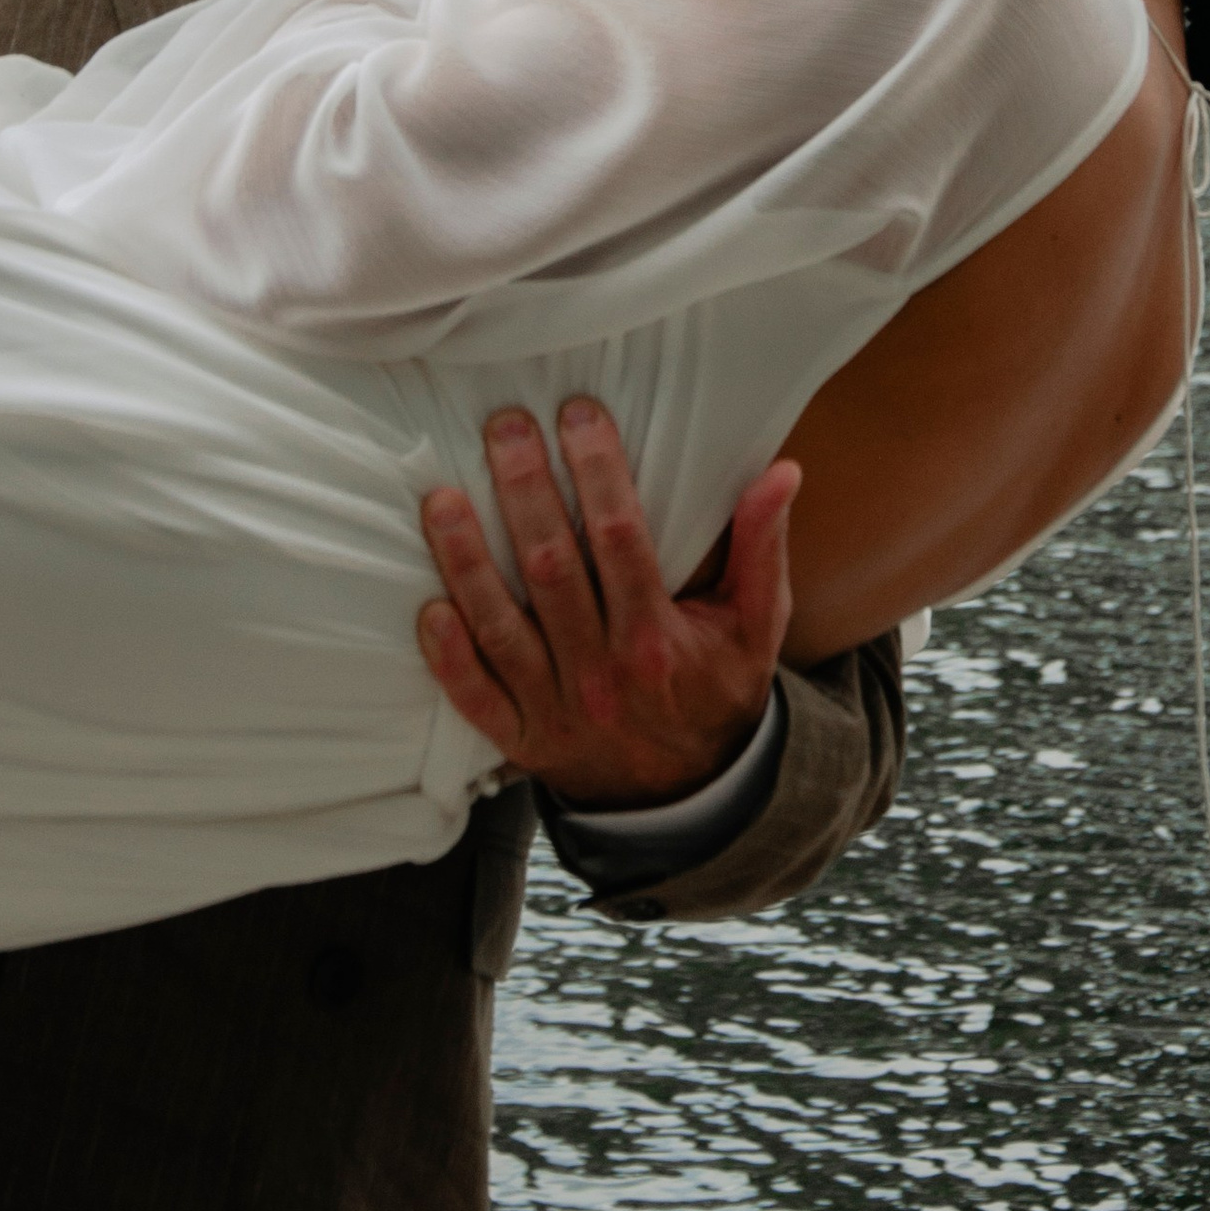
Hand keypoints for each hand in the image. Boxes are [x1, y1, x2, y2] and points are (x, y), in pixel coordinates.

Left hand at [418, 398, 797, 805]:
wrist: (689, 796)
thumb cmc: (718, 689)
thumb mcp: (757, 624)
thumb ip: (763, 547)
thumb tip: (782, 471)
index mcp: (658, 639)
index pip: (622, 538)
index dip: (598, 471)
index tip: (579, 414)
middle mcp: (602, 672)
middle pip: (552, 569)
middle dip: (524, 491)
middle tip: (504, 427)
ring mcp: (555, 707)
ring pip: (500, 626)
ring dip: (466, 560)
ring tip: (440, 497)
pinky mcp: (519, 738)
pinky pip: (474, 695)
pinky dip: (448, 655)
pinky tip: (427, 604)